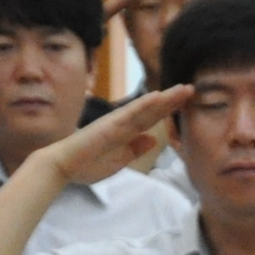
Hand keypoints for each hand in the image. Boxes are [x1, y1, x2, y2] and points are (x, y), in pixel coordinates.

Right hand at [45, 84, 190, 188]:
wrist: (63, 166)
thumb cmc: (87, 164)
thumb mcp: (119, 161)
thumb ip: (135, 150)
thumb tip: (152, 140)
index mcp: (127, 133)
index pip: (152, 119)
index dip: (168, 110)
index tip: (186, 102)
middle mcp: (124, 123)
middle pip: (152, 110)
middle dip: (172, 100)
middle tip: (191, 88)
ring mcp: (117, 122)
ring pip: (146, 108)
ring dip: (165, 98)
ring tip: (183, 89)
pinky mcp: (110, 125)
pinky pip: (130, 113)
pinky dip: (145, 104)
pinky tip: (159, 96)